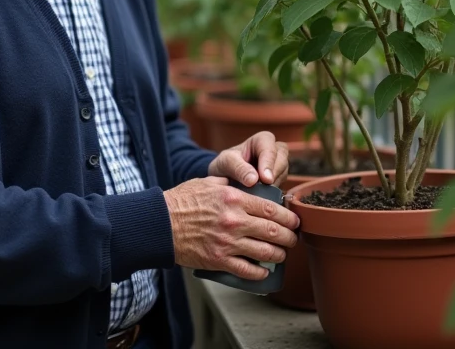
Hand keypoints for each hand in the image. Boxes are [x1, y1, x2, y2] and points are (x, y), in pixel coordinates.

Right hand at [163, 177, 299, 279]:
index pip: (272, 208)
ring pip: (266, 252)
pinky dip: (260, 273)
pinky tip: (264, 271)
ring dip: (279, 255)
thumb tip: (247, 182)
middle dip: (290, 237)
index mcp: (234, 199)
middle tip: (293, 239)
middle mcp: (234, 221)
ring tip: (282, 254)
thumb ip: (230, 182)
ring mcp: (228, 243)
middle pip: (274, 231)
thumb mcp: (207, 182)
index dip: (289, 217)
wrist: (160, 224)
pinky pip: (248, 270)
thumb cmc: (182, 201)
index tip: (295, 221)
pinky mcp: (219, 260)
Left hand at [207, 131, 288, 186]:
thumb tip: (253, 180)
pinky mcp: (279, 182)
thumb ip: (238, 168)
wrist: (223, 177)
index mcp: (262, 140)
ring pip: (283, 176)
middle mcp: (274, 152)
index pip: (270, 149)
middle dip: (273, 175)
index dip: (268, 164)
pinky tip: (261, 199)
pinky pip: (281, 187)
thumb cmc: (225, 164)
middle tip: (264, 188)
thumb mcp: (226, 162)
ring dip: (272, 186)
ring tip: (258, 194)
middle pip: (282, 161)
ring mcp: (279, 167)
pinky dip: (272, 194)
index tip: (266, 180)